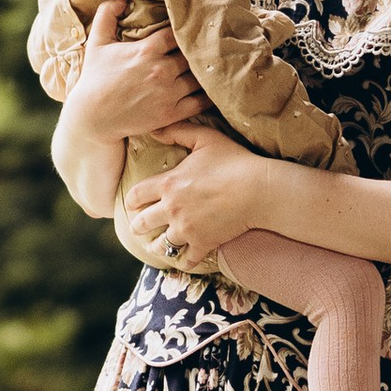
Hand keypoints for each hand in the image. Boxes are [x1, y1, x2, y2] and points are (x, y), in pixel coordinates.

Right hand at [62, 2, 217, 147]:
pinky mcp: (171, 113)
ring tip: (211, 65)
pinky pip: (201, 102)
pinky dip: (208, 94)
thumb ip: (107, 14)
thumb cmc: (94, 78)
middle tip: (206, 46)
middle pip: (193, 53)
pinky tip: (211, 88)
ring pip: (200, 76)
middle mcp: (161, 70)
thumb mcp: (97, 42)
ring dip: (205, 71)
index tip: (188, 29)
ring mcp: (168, 93)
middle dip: (197, 50)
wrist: (93, 117)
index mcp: (147, 50)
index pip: (178, 32)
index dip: (184, 29)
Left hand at [123, 126, 265, 262]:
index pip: (136, 196)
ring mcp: (186, 228)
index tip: (132, 204)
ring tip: (156, 246)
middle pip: (142, 223)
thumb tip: (154, 129)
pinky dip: (182, 260)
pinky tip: (182, 258)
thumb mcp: (205, 138)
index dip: (131, 201)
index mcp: (168, 184)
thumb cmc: (234, 160)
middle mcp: (172, 209)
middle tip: (138, 228)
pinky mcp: (203, 243)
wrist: (259, 189)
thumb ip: (177, 131)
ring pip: (161, 245)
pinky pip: (185, 259)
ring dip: (157, 246)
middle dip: (137, 226)